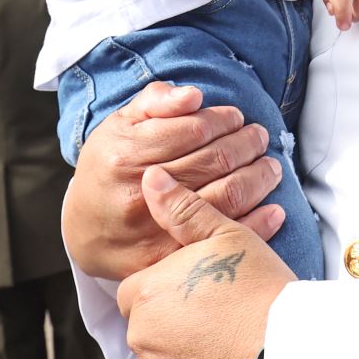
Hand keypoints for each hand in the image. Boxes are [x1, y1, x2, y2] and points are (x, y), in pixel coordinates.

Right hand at [63, 82, 286, 280]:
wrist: (84, 229)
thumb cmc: (109, 168)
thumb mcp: (120, 126)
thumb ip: (155, 103)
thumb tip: (194, 97)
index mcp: (126, 155)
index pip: (193, 130)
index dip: (222, 120)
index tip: (235, 117)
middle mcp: (141, 194)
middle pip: (213, 163)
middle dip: (246, 144)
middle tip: (258, 137)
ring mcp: (156, 231)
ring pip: (226, 198)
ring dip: (258, 178)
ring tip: (269, 166)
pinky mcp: (170, 262)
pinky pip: (223, 241)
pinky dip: (258, 223)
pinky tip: (274, 208)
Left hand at [117, 166, 294, 358]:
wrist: (288, 353)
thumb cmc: (261, 294)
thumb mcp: (228, 239)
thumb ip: (184, 210)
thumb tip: (151, 179)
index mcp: (148, 291)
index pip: (137, 291)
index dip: (166, 290)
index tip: (197, 293)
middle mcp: (142, 334)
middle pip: (145, 326)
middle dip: (170, 323)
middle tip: (213, 318)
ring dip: (179, 353)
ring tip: (220, 345)